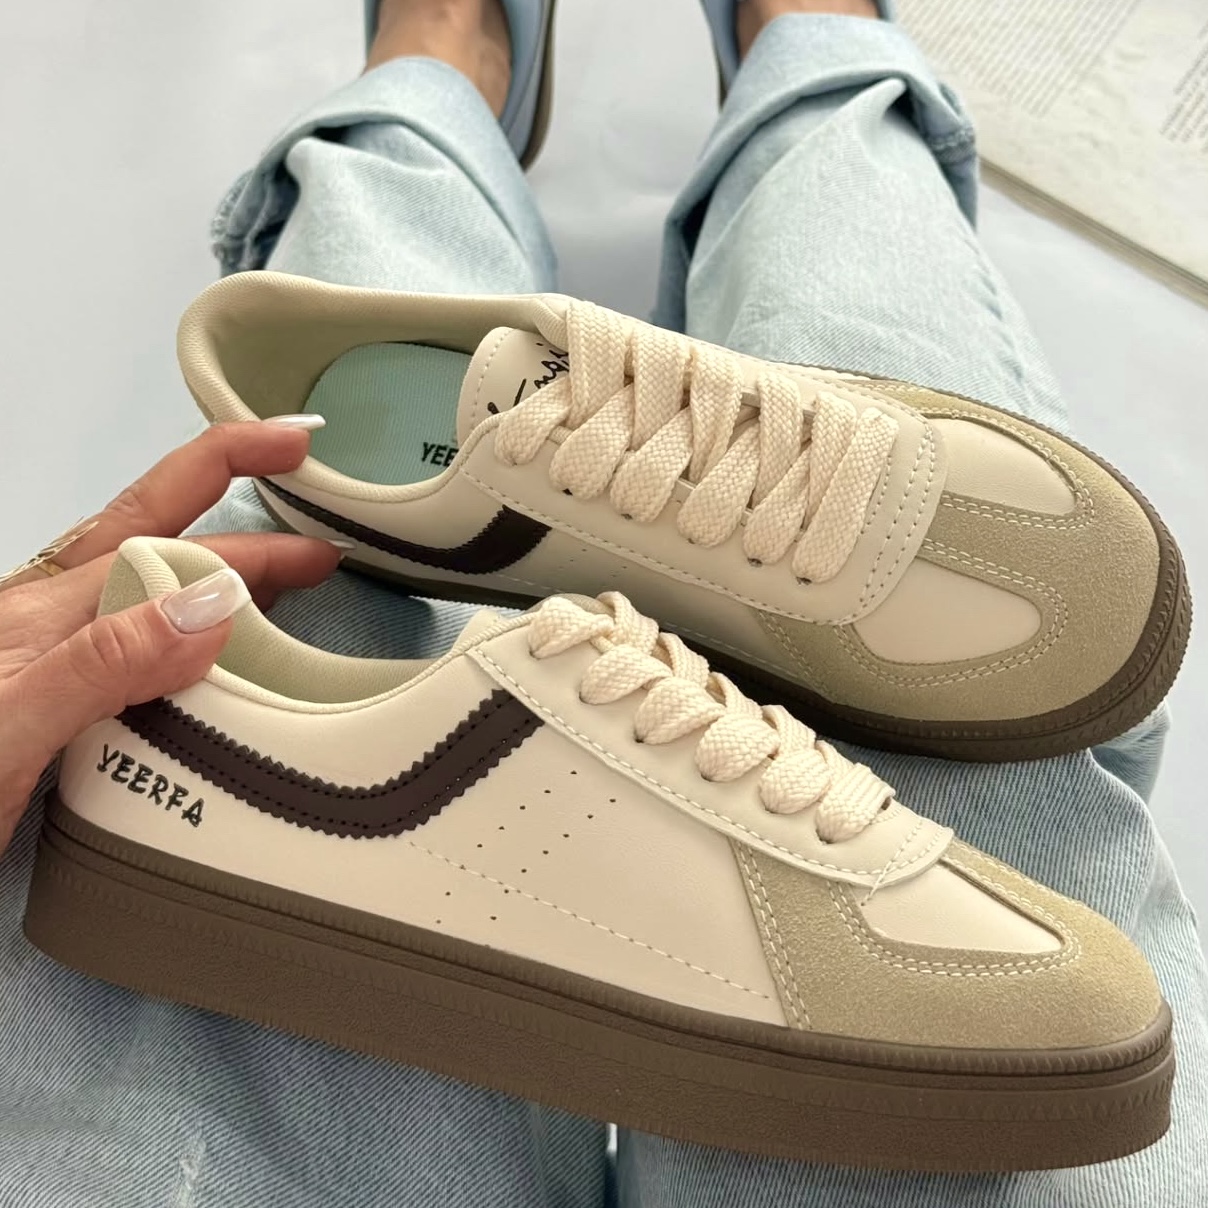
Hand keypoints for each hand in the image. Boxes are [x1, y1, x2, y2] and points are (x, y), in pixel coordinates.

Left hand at [0, 422, 341, 856]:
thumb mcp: (10, 724)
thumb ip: (105, 663)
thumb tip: (214, 602)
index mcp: (49, 609)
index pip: (159, 522)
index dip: (228, 465)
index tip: (297, 445)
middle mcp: (56, 624)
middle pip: (171, 554)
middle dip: (254, 543)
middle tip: (326, 553)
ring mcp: (58, 665)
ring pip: (160, 602)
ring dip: (228, 586)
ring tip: (286, 590)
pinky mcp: (63, 710)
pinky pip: (149, 658)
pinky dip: (202, 649)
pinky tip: (220, 667)